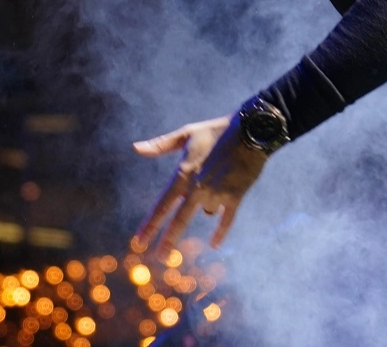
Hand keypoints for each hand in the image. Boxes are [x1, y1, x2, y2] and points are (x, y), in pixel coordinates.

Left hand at [133, 114, 268, 260]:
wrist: (251, 129)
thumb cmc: (216, 130)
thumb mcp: (186, 134)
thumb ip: (160, 145)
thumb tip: (135, 148)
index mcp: (183, 173)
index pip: (162, 205)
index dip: (150, 225)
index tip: (138, 243)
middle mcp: (198, 187)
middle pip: (179, 220)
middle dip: (168, 241)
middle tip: (159, 257)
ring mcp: (217, 193)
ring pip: (206, 212)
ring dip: (207, 205)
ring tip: (219, 178)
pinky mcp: (235, 196)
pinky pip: (226, 219)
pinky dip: (221, 232)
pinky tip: (214, 244)